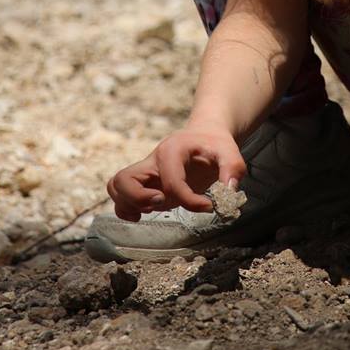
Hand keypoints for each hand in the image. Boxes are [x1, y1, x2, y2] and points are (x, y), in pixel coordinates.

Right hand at [106, 124, 246, 221]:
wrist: (204, 134)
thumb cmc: (215, 143)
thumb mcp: (230, 151)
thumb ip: (233, 168)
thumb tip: (229, 191)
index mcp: (171, 151)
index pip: (171, 182)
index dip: (189, 200)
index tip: (209, 206)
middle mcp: (152, 161)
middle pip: (124, 180)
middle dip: (139, 198)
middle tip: (163, 204)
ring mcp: (146, 173)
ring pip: (116, 187)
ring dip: (128, 204)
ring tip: (151, 210)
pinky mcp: (146, 184)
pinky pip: (120, 194)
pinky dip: (125, 207)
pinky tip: (143, 214)